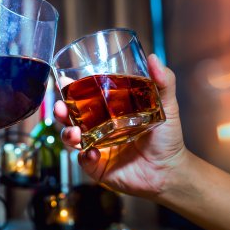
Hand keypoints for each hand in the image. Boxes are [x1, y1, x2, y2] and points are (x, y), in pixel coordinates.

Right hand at [54, 54, 186, 197]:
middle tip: (60, 108)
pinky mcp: (97, 167)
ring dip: (68, 134)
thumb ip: (163, 82)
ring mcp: (96, 147)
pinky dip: (85, 157)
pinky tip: (92, 154)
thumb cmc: (167, 139)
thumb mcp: (166, 106)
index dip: (71, 91)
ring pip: (72, 138)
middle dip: (60, 112)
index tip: (64, 83)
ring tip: (75, 133)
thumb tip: (153, 58)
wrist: (170, 171)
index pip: (85, 99)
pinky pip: (84, 161)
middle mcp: (99, 128)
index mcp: (109, 112)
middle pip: (71, 117)